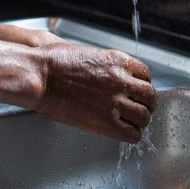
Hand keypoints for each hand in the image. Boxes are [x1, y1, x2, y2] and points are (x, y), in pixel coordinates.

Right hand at [33, 42, 155, 142]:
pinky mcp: (106, 122)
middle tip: (138, 108)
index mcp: (118, 60)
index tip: (136, 91)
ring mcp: (115, 101)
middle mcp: (122, 80)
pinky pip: (132, 134)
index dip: (141, 85)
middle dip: (145, 104)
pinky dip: (131, 134)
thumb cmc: (53, 62)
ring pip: (144, 116)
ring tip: (130, 122)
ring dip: (139, 120)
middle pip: (150, 96)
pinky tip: (122, 132)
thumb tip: (108, 72)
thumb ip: (104, 64)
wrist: (39, 76)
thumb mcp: (86, 53)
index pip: (146, 75)